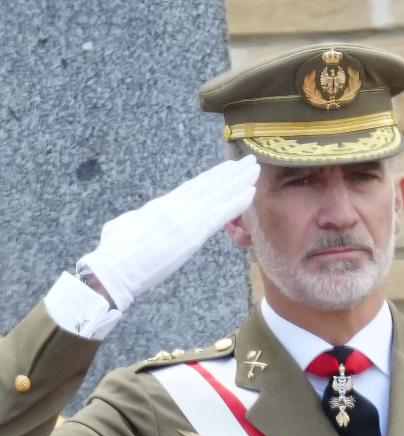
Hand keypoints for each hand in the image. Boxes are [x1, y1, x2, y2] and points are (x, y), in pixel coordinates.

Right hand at [79, 156, 259, 311]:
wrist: (113, 269)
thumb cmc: (115, 255)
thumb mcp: (130, 228)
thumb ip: (145, 222)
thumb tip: (146, 221)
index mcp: (162, 207)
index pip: (193, 189)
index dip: (212, 178)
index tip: (227, 169)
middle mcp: (175, 207)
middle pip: (207, 186)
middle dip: (229, 173)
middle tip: (248, 161)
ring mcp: (184, 218)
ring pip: (216, 194)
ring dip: (238, 181)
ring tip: (253, 168)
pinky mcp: (191, 233)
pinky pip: (219, 214)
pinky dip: (236, 202)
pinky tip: (250, 193)